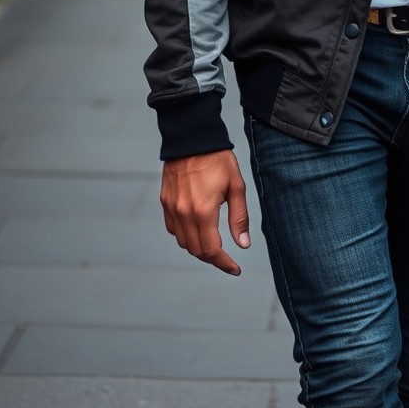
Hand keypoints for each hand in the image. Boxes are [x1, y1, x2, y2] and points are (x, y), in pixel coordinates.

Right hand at [160, 149, 249, 274]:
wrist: (192, 138)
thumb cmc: (218, 159)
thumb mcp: (236, 186)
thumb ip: (239, 217)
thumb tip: (243, 245)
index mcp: (203, 211)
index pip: (212, 251)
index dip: (224, 264)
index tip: (235, 269)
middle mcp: (184, 213)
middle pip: (196, 251)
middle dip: (213, 258)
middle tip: (227, 257)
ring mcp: (172, 208)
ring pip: (183, 242)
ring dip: (198, 248)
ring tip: (213, 244)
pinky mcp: (165, 202)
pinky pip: (173, 229)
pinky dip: (185, 235)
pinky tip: (197, 228)